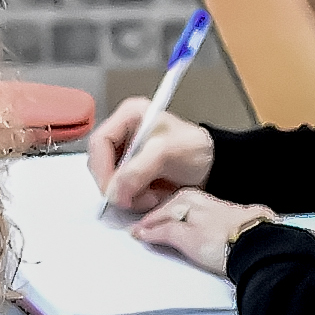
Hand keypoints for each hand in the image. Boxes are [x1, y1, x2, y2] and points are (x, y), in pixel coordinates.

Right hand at [84, 99, 214, 210]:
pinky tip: (154, 195)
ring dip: (129, 194)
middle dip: (118, 185)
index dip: (102, 168)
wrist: (215, 166)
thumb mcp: (166, 153)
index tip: (113, 189)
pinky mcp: (134, 172)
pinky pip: (122, 190)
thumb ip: (137, 170)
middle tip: (135, 197)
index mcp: (129, 116)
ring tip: (153, 194)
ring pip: (111, 181)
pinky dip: (136, 198)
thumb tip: (114, 191)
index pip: (99, 142)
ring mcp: (128, 154)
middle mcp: (125, 133)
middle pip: (101, 164)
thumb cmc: (196, 149)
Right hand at [128, 189, 274, 276]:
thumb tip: (142, 231)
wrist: (258, 246)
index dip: (146, 223)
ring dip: (180, 218)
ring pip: (193, 210)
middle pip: (176, 206)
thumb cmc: (218, 242)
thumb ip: (163, 232)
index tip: (135, 233)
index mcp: (187, 200)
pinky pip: (209, 218)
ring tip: (172, 229)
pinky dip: (198, 223)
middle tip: (149, 230)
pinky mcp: (236, 219)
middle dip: (162, 216)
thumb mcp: (185, 238)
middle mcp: (203, 199)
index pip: (159, 212)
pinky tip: (200, 229)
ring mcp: (221, 209)